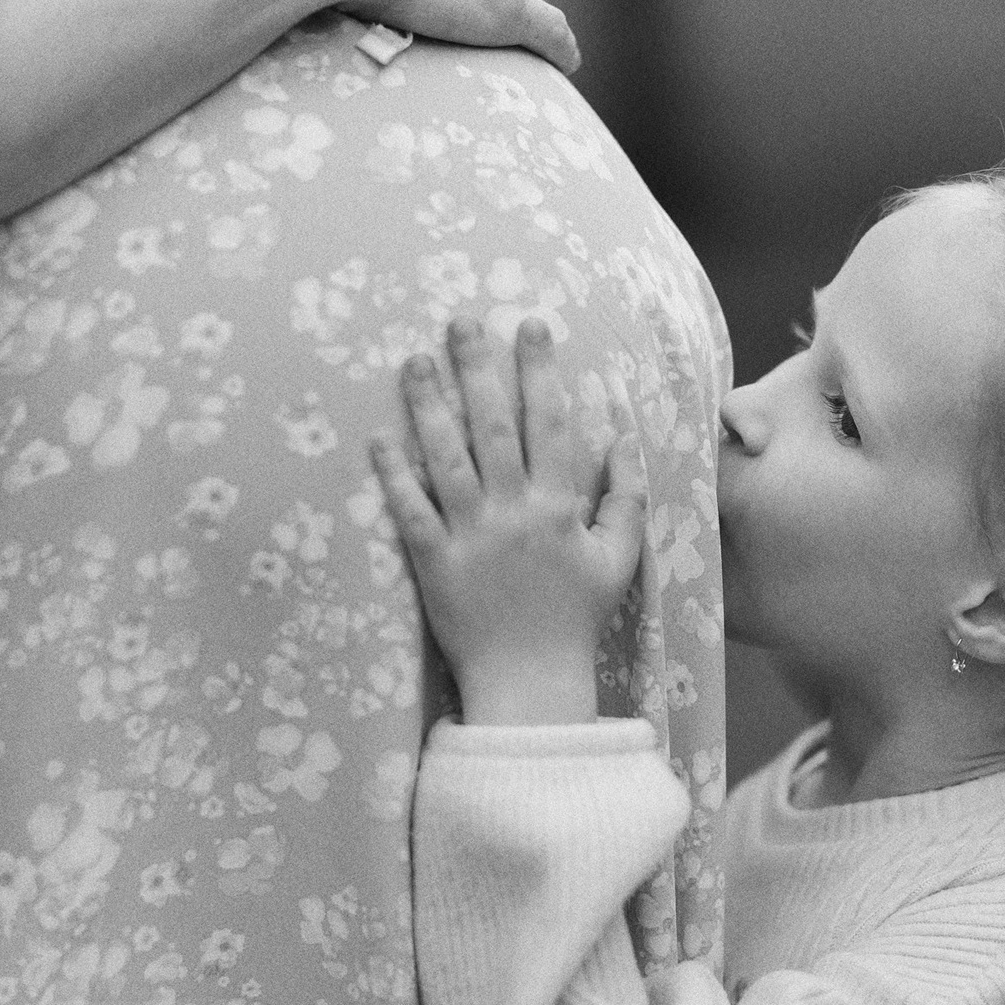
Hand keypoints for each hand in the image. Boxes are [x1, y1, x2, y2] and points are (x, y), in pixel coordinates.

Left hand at [373, 317, 645, 724]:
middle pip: (491, 425)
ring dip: (429, 404)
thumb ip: (626, 497)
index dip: (540, 371)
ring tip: (415, 361)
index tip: (531, 327)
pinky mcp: (433, 562)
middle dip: (478, 367)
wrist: (531, 683)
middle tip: (462, 320)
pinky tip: (379, 437)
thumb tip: (623, 438)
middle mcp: (513, 511)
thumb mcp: (618, 558)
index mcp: (559, 506)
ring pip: (445, 456)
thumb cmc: (575, 619)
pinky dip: (393, 474)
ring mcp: (470, 535)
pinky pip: (410, 510)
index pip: (549, 423)